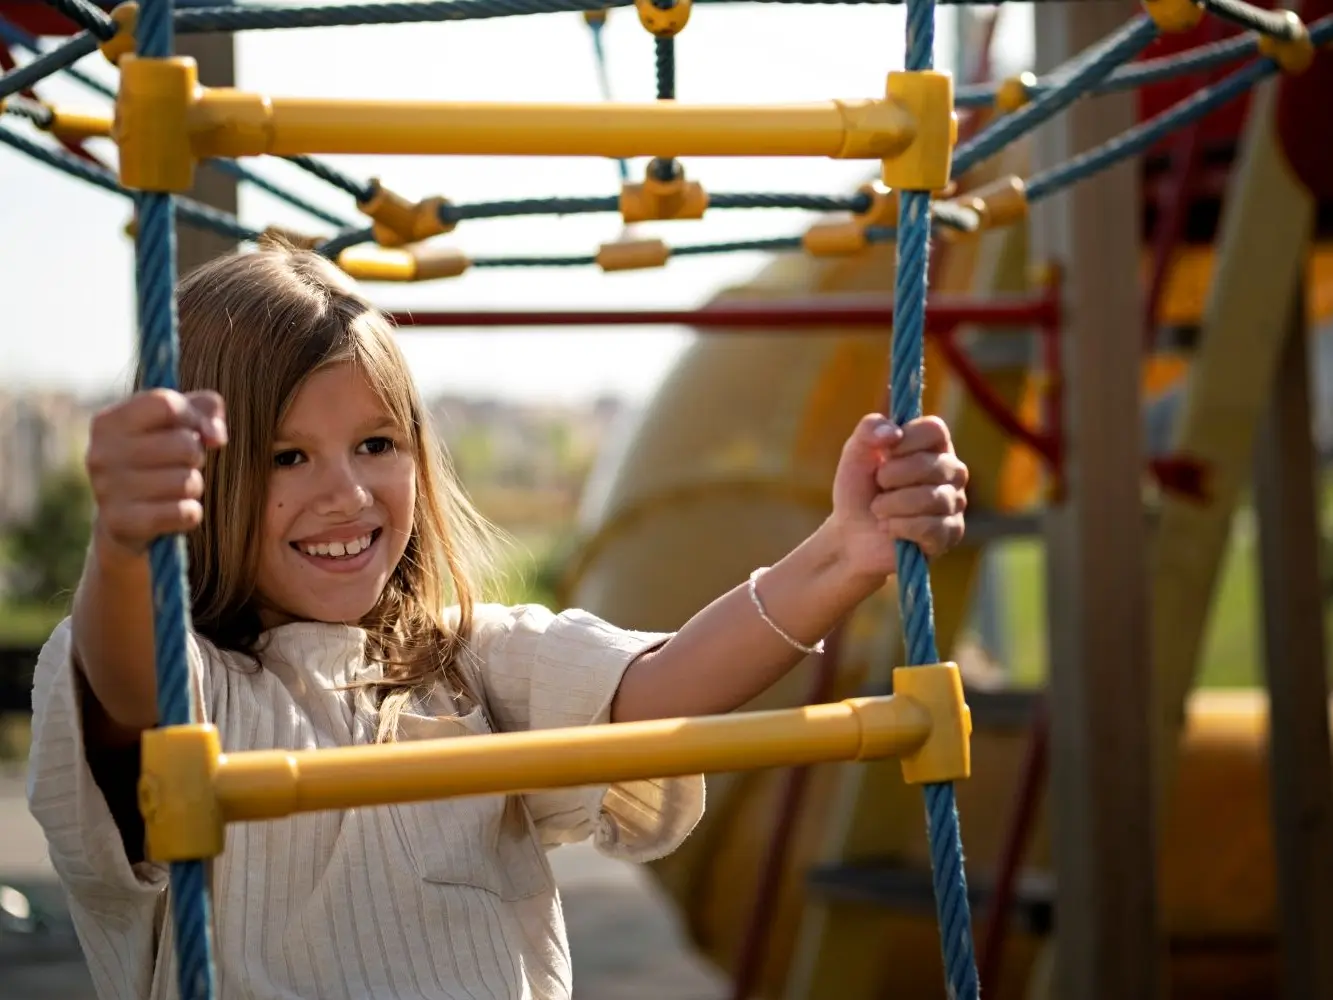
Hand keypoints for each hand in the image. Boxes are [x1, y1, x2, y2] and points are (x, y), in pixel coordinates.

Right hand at [85, 389, 227, 557]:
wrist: (125, 517)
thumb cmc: (158, 456)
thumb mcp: (179, 422)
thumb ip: (206, 407)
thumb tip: (216, 436)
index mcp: (108, 422)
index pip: (166, 404)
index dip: (192, 416)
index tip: (194, 430)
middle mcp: (101, 454)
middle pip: (184, 444)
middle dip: (196, 455)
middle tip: (182, 464)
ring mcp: (107, 491)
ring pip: (187, 481)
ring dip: (193, 485)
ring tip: (175, 487)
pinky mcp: (122, 524)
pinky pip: (185, 513)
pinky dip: (190, 512)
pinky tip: (174, 510)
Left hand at [828, 413, 968, 579]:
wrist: (852, 536)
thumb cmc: (859, 491)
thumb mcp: (855, 454)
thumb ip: (869, 430)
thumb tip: (894, 432)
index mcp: (933, 446)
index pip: (935, 430)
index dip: (906, 439)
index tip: (885, 452)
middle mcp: (952, 471)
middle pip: (933, 465)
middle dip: (892, 476)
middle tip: (878, 485)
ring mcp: (955, 503)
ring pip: (931, 498)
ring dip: (892, 504)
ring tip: (878, 509)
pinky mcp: (950, 534)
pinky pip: (931, 527)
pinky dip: (900, 527)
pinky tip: (888, 528)